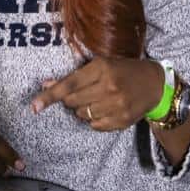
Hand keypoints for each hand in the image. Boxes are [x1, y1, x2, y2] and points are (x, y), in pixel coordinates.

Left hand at [31, 57, 166, 131]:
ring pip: (82, 115)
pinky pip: (94, 125)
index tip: (34, 107)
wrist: (155, 84)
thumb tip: (46, 84)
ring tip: (97, 99)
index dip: (50, 96)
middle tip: (83, 92)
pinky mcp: (121, 121)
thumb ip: (74, 76)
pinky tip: (106, 109)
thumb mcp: (101, 65)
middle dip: (70, 99)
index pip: (69, 84)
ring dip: (83, 109)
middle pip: (72, 102)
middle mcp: (109, 87)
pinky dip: (94, 119)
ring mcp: (116, 106)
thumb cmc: (123, 70)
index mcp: (102, 68)